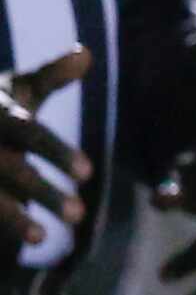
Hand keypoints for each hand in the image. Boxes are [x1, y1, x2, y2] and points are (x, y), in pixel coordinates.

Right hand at [0, 47, 90, 258]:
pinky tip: (26, 241)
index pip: (28, 131)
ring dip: (14, 219)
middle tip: (79, 215)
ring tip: (44, 238)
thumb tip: (86, 52)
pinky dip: (1, 224)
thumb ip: (49, 77)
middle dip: (41, 191)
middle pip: (9, 168)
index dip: (55, 152)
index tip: (88, 173)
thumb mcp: (16, 91)